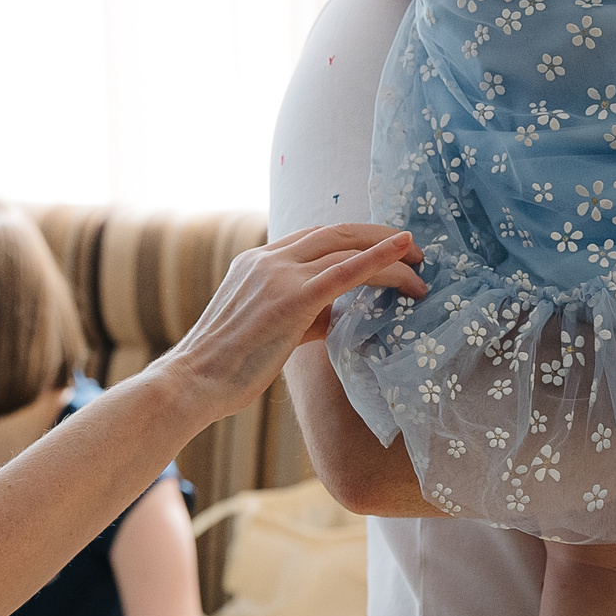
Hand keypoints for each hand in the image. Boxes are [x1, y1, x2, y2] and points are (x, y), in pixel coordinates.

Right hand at [165, 225, 425, 415]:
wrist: (194, 383)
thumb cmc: (229, 368)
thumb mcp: (270, 329)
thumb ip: (304, 314)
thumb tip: (340, 314)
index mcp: (257, 261)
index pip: (316, 238)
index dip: (356, 240)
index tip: (386, 251)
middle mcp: (267, 259)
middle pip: (336, 232)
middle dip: (379, 237)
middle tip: (416, 253)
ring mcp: (278, 274)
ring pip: (346, 247)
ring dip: (390, 253)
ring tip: (421, 269)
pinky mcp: (291, 297)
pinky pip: (345, 270)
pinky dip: (380, 258)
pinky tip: (405, 251)